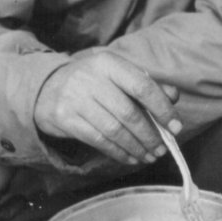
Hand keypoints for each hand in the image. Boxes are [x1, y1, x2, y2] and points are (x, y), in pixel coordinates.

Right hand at [32, 50, 179, 165]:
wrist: (46, 87)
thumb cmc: (92, 82)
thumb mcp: (116, 74)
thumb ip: (145, 85)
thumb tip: (173, 97)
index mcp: (109, 63)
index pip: (142, 86)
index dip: (162, 109)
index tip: (176, 127)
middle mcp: (91, 79)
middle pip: (129, 113)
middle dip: (150, 135)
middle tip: (162, 149)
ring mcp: (76, 99)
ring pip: (114, 130)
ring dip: (136, 147)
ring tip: (149, 156)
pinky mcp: (65, 119)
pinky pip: (98, 140)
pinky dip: (118, 152)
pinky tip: (130, 157)